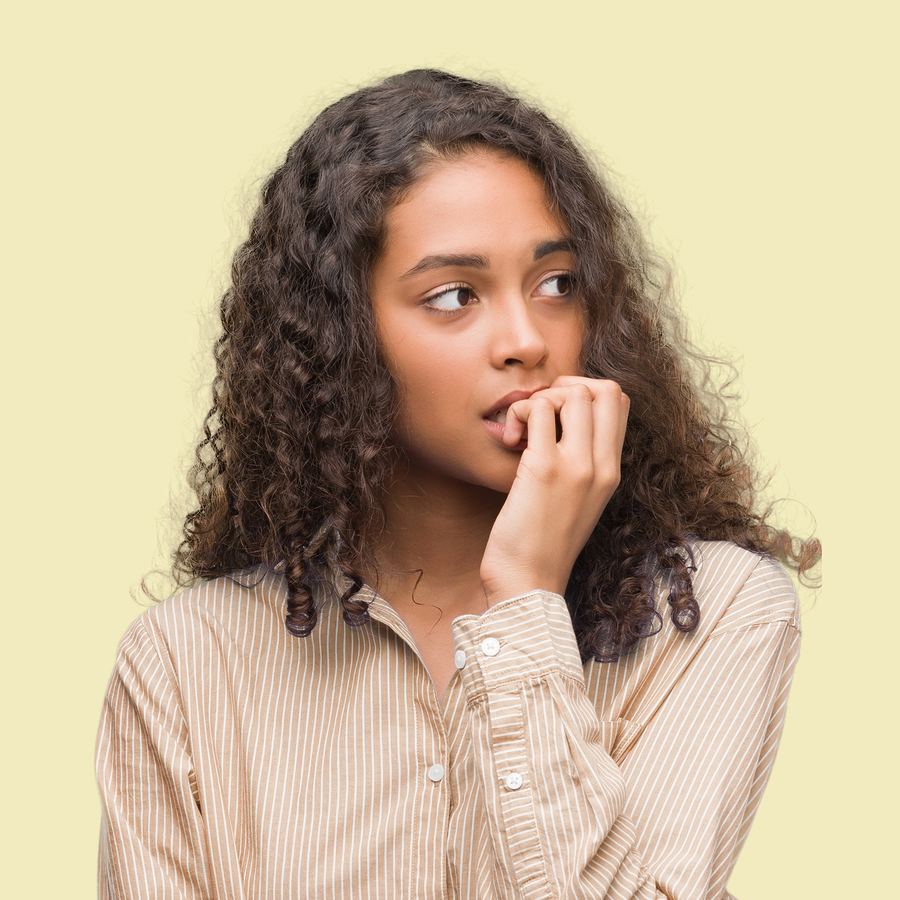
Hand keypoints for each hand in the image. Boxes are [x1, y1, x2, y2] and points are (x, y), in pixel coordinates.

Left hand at [480, 376, 628, 605]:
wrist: (528, 584)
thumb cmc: (543, 544)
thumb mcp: (578, 501)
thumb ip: (581, 465)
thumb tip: (559, 424)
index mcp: (613, 472)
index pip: (621, 404)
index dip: (587, 393)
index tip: (557, 415)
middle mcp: (602, 466)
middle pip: (607, 389)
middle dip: (569, 386)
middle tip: (540, 413)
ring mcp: (576, 466)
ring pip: (573, 393)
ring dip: (539, 399)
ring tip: (522, 431)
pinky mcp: (543, 469)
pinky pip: (536, 409)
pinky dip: (518, 414)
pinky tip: (510, 441)